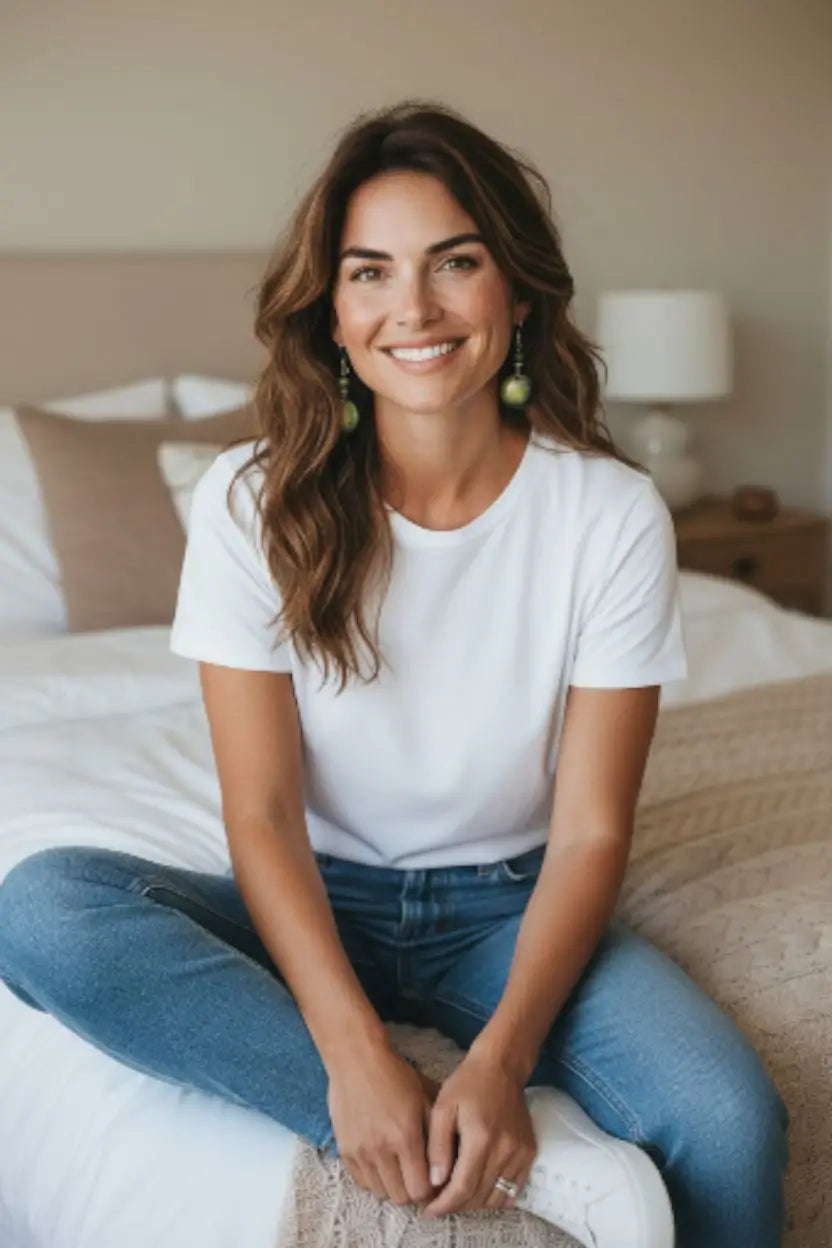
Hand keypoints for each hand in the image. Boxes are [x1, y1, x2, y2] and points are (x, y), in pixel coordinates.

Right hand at [327, 1043, 438, 1205]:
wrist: (357, 1059)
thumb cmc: (396, 1075)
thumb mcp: (425, 1097)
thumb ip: (437, 1133)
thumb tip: (449, 1162)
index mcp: (406, 1137)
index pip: (420, 1189)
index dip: (430, 1190)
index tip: (433, 1180)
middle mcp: (382, 1150)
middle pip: (400, 1197)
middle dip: (412, 1191)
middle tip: (416, 1177)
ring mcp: (360, 1152)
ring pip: (380, 1192)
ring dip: (392, 1186)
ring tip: (398, 1170)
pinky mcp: (344, 1150)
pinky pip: (361, 1182)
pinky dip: (373, 1179)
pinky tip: (381, 1164)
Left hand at [423, 1051, 536, 1217]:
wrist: (501, 1066)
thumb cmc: (467, 1083)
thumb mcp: (442, 1108)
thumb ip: (437, 1146)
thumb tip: (436, 1182)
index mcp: (481, 1137)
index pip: (463, 1187)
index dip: (445, 1205)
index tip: (429, 1210)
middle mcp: (505, 1149)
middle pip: (479, 1196)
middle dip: (456, 1204)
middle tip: (439, 1200)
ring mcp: (521, 1152)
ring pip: (497, 1198)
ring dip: (475, 1202)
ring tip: (457, 1193)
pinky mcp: (529, 1152)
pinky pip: (514, 1189)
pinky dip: (496, 1195)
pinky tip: (480, 1186)